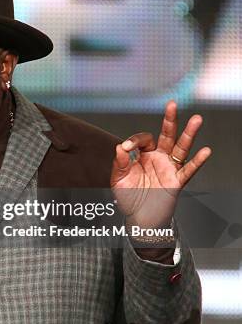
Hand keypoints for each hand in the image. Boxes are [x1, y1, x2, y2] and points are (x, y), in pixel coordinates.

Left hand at [110, 100, 210, 228]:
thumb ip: (119, 163)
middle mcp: (158, 159)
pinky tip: (205, 151)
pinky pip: (188, 170)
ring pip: (181, 148)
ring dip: (188, 134)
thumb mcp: (118, 180)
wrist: (139, 219)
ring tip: (197, 120)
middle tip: (172, 105)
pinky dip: (197, 161)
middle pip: (166, 136)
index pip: (143, 140)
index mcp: (143, 156)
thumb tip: (120, 147)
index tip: (126, 148)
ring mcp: (168, 169)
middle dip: (169, 120)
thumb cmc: (129, 198)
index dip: (134, 141)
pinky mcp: (176, 181)